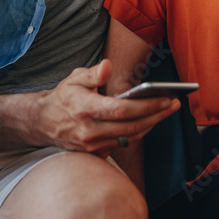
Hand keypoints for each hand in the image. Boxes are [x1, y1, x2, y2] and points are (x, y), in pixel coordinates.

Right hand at [35, 59, 179, 155]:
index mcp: (84, 109)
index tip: (166, 98)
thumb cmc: (64, 97)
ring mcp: (92, 145)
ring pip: (130, 137)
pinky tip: (151, 120)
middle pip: (131, 126)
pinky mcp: (96, 153)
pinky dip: (138, 132)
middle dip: (157, 115)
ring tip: (167, 111)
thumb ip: (94, 74)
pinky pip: (123, 144)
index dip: (146, 106)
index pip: (121, 110)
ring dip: (152, 125)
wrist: (43, 123)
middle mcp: (88, 131)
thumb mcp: (74, 79)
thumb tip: (108, 65)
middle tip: (174, 104)